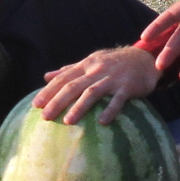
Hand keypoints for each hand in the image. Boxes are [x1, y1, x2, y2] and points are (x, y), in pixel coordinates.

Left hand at [33, 46, 160, 125]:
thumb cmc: (114, 63)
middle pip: (73, 86)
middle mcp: (96, 70)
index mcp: (85, 65)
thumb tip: (46, 76)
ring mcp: (112, 78)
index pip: (63, 78)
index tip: (36, 105)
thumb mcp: (90, 62)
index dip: (49, 91)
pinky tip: (102, 122)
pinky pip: (118, 99)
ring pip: (92, 92)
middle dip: (57, 101)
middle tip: (45, 116)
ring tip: (67, 122)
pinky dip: (110, 110)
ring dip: (79, 107)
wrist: (144, 58)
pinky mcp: (128, 86)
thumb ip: (69, 70)